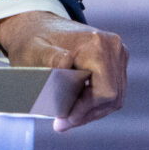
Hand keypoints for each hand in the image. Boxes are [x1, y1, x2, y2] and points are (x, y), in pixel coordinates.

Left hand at [0, 11, 127, 130]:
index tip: (65, 119)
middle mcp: (112, 46)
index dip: (86, 110)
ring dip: (91, 110)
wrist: (36, 25)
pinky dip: (95, 101)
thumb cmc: (31, 40)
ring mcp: (117, 52)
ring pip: (114, 95)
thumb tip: (67, 61)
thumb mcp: (33, 51)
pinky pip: (112, 89)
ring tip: (67, 118)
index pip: (104, 92)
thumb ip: (49, 58)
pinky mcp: (115, 59)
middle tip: (62, 123)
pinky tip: (75, 106)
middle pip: (112, 96)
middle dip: (87, 113)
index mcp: (97, 44)